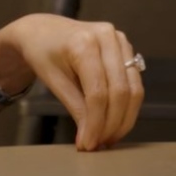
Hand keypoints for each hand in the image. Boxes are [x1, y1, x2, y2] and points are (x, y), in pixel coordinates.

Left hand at [0, 13, 144, 150]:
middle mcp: (107, 37)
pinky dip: (126, 106)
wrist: (41, 30)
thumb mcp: (53, 80)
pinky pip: (133, 83)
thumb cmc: (42, 53)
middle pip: (120, 92)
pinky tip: (114, 122)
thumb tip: (90, 138)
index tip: (88, 144)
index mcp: (83, 42)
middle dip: (112, 124)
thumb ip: (75, 107)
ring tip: (108, 137)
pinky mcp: (126, 48)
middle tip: (101, 144)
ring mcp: (120, 40)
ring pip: (133, 90)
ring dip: (124, 119)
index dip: (96, 123)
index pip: (98, 92)